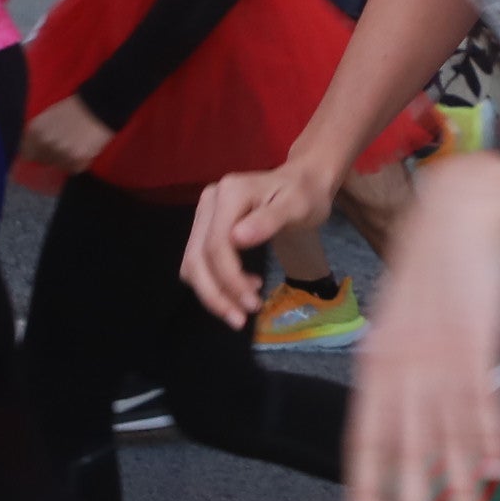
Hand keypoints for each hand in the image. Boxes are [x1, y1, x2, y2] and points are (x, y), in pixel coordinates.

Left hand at [20, 95, 112, 178]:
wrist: (98, 107)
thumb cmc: (73, 109)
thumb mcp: (48, 117)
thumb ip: (38, 133)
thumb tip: (32, 148)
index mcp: (35, 131)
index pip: (26, 153)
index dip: (34, 153)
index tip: (40, 151)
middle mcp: (45, 144)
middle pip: (42, 161)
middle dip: (50, 155)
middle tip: (63, 145)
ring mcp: (60, 154)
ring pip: (58, 166)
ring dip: (65, 159)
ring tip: (75, 145)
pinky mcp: (77, 161)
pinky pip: (73, 168)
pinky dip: (78, 162)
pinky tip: (83, 149)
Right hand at [186, 158, 334, 323]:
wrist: (304, 180)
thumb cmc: (305, 194)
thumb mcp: (297, 206)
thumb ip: (269, 221)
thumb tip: (238, 239)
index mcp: (229, 194)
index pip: (216, 245)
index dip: (229, 280)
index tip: (251, 305)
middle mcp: (209, 201)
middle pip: (197, 257)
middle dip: (216, 294)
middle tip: (239, 320)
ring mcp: (205, 213)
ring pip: (194, 262)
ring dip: (213, 292)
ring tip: (244, 308)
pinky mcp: (207, 225)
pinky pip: (201, 260)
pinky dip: (216, 281)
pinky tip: (245, 287)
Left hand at [343, 151, 499, 500]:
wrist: (466, 210)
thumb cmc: (433, 265)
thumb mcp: (398, 317)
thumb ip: (393, 366)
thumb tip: (392, 412)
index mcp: (377, 361)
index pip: (364, 439)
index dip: (364, 489)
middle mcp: (402, 365)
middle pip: (404, 451)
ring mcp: (441, 357)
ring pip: (446, 438)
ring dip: (458, 492)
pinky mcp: (478, 343)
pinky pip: (484, 404)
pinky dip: (490, 442)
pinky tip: (495, 475)